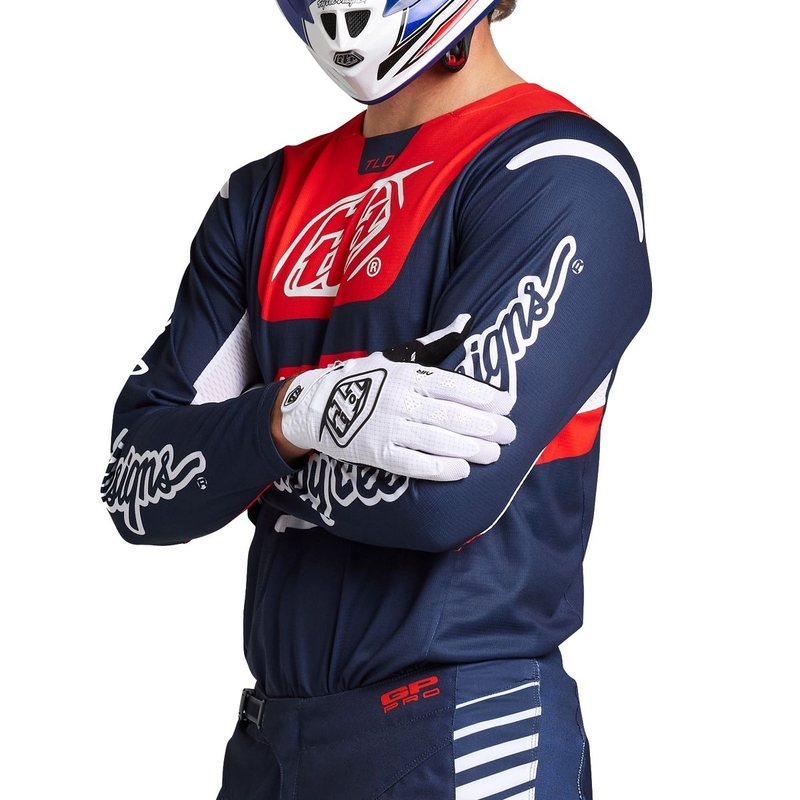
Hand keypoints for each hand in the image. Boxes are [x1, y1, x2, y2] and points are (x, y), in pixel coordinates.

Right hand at [275, 316, 515, 480]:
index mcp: (411, 375)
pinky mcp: (379, 453)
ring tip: (494, 454)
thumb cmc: (368, 378)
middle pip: (453, 416)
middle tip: (511, 434)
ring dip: (471, 449)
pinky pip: (415, 464)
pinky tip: (462, 470)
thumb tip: (466, 320)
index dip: (484, 396)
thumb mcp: (400, 355)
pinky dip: (440, 468)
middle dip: (486, 427)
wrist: (320, 403)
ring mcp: (390, 428)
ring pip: (439, 441)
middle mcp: (403, 401)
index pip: (455, 385)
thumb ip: (437, 343)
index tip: (508, 404)